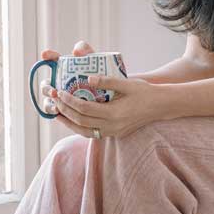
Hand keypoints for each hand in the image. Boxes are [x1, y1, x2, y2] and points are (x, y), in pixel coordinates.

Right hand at [37, 39, 95, 120]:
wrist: (111, 95)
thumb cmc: (101, 74)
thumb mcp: (96, 61)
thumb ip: (86, 51)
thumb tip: (75, 51)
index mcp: (64, 68)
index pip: (53, 59)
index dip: (48, 56)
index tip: (45, 54)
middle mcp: (58, 83)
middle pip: (46, 85)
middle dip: (46, 88)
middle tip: (54, 91)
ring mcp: (59, 98)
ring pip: (48, 101)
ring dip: (49, 104)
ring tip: (56, 107)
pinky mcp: (63, 111)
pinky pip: (54, 114)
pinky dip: (54, 113)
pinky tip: (59, 114)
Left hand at [48, 69, 163, 139]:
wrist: (160, 106)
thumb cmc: (144, 92)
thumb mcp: (127, 83)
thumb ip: (107, 81)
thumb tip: (87, 78)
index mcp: (115, 113)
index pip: (85, 109)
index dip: (70, 101)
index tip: (59, 92)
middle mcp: (112, 126)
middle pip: (81, 122)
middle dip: (65, 111)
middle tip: (53, 100)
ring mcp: (113, 132)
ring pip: (84, 131)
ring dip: (69, 122)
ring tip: (56, 113)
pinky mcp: (114, 134)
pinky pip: (92, 133)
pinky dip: (79, 127)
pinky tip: (72, 119)